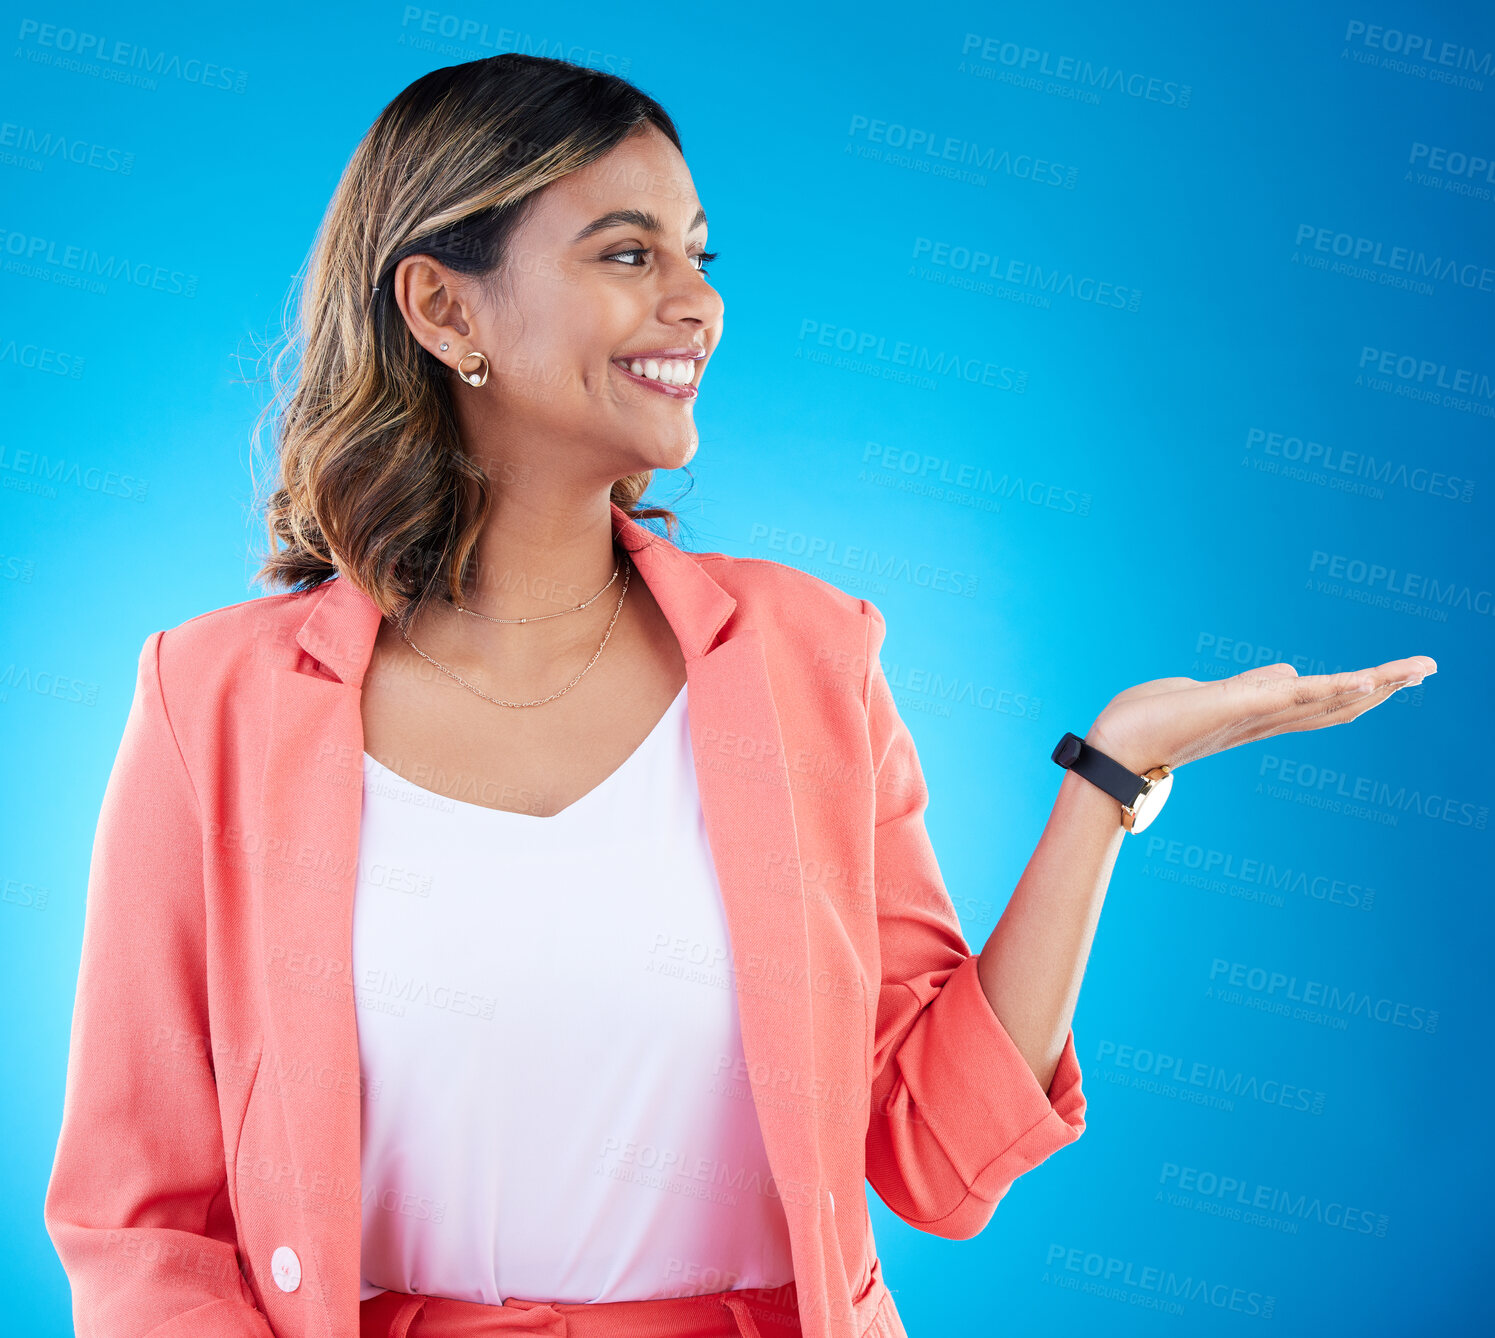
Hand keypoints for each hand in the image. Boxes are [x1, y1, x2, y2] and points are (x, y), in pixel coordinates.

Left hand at [1086, 654, 1438, 773]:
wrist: (1111, 751)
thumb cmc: (1147, 725)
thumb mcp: (1205, 697)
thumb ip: (1247, 687)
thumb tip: (1285, 673)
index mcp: (1255, 718)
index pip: (1317, 704)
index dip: (1357, 691)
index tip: (1393, 676)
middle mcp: (1262, 722)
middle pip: (1334, 705)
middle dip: (1382, 688)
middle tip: (1427, 670)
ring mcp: (1252, 717)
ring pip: (1324, 700)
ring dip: (1373, 684)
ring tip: (1416, 671)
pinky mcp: (1235, 708)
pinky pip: (1292, 697)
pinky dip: (1331, 688)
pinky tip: (1366, 679)